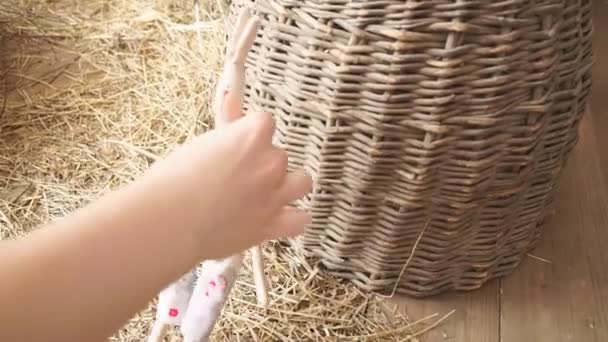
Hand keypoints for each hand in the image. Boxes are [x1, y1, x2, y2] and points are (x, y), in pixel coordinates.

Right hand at [133, 111, 311, 259]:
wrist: (169, 221)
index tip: (237, 145)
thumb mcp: (202, 142)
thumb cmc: (174, 179)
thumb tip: (233, 95)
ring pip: (302, 182)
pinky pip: (301, 220)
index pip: (266, 123)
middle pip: (279, 155)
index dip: (251, 135)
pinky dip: (293, 219)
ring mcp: (275, 194)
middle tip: (237, 177)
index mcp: (253, 135)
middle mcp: (271, 162)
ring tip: (266, 194)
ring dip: (288, 186)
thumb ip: (227, 122)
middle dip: (262, 164)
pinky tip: (280, 218)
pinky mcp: (273, 224)